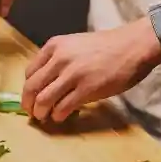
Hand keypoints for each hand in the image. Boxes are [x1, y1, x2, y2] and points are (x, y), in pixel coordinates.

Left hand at [21, 20, 160, 122]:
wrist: (132, 46)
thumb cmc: (106, 46)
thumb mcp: (75, 44)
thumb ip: (59, 59)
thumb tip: (46, 82)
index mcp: (55, 46)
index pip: (29, 72)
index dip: (28, 89)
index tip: (32, 98)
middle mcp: (59, 59)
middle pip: (32, 87)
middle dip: (29, 104)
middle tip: (33, 113)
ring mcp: (72, 74)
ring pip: (44, 99)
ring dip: (41, 112)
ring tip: (46, 117)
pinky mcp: (86, 89)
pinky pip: (63, 107)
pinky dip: (58, 115)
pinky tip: (62, 116)